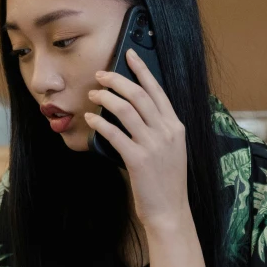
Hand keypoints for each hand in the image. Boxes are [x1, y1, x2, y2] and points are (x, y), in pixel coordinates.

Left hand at [85, 49, 189, 230]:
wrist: (170, 211)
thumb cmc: (166, 182)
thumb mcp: (170, 150)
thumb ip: (157, 129)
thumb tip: (131, 110)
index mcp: (176, 126)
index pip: (157, 91)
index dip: (142, 70)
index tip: (129, 55)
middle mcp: (167, 132)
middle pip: (139, 94)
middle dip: (117, 80)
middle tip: (100, 75)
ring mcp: (153, 145)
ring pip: (126, 109)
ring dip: (106, 97)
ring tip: (93, 94)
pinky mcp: (138, 159)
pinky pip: (114, 133)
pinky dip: (100, 122)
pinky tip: (91, 119)